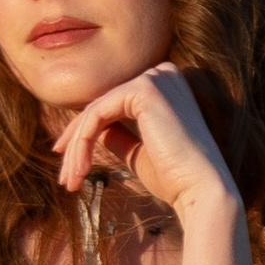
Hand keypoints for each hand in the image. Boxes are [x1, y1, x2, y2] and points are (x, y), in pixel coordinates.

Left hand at [51, 63, 239, 227]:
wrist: (199, 191)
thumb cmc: (174, 178)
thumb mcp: (137, 152)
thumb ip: (116, 135)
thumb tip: (89, 131)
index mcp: (166, 86)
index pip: (114, 104)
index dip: (85, 132)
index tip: (69, 162)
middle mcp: (163, 73)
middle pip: (102, 105)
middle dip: (77, 142)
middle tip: (65, 177)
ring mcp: (155, 78)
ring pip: (96, 111)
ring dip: (78, 148)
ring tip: (71, 181)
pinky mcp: (145, 89)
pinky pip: (98, 114)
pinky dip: (83, 143)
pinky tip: (81, 169)